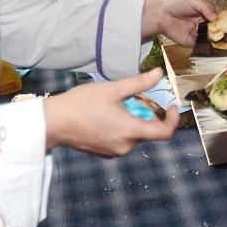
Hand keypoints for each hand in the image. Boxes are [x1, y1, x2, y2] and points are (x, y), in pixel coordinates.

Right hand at [43, 68, 179, 153]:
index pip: (164, 133)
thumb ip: (139, 83)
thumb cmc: (81, 104)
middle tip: (135, 97)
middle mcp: (125, 146)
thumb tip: (159, 73)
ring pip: (135, 134)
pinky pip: (123, 140)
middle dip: (147, 113)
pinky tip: (109, 114)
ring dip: (134, 119)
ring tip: (118, 104)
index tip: (172, 106)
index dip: (173, 120)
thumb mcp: (112, 89)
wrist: (53, 122)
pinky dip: (124, 127)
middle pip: (148, 131)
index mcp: (130, 131)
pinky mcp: (104, 152)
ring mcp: (114, 152)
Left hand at [141, 0, 217, 45]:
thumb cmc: (175, 3)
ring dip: (218, 40)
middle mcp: (203, 23)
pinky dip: (208, 47)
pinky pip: (202, 46)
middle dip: (225, 32)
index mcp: (205, 11)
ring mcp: (198, 33)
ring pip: (212, 38)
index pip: (219, 16)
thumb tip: (217, 16)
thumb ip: (206, 7)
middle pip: (218, 29)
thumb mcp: (193, 0)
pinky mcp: (191, 42)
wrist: (159, 13)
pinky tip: (215, 46)